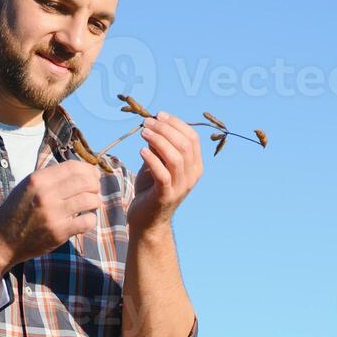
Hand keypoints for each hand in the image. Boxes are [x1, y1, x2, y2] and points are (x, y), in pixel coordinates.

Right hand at [0, 159, 101, 264]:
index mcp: (38, 179)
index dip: (88, 169)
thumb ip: (50, 178)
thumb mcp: (27, 186)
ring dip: (95, 202)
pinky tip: (84, 220)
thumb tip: (82, 171)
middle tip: (94, 190)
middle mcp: (46, 194)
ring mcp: (53, 214)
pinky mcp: (59, 232)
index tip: (93, 174)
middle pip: (86, 182)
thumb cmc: (17, 211)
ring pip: (90, 200)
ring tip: (90, 205)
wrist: (2, 240)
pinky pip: (87, 221)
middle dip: (95, 184)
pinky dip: (90, 220)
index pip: (73, 167)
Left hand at [129, 111, 202, 233]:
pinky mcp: (166, 196)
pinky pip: (163, 174)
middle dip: (165, 129)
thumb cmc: (151, 190)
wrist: (147, 221)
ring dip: (158, 141)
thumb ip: (159, 147)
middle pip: (184, 145)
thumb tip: (155, 123)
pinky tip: (142, 151)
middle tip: (147, 123)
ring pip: (176, 157)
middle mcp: (192, 176)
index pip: (192, 138)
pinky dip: (152, 160)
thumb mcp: (157, 163)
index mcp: (194, 166)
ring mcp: (180, 187)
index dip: (176, 124)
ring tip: (143, 133)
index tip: (159, 115)